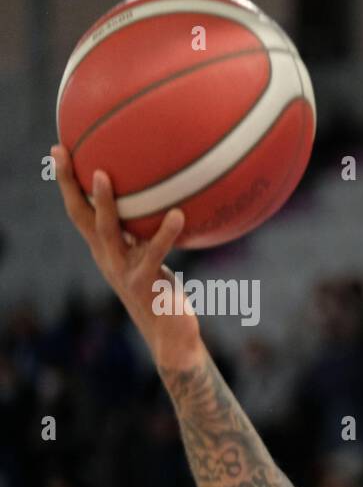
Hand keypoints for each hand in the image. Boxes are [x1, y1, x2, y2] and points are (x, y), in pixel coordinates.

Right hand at [51, 144, 200, 366]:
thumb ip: (145, 236)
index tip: (60, 152)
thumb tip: (157, 203)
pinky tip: (178, 214)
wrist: (169, 334)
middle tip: (63, 153)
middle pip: (81, 215)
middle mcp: (108, 257)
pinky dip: (166, 232)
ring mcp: (123, 270)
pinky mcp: (145, 281)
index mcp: (105, 250)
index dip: (67, 183)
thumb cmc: (162, 292)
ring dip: (104, 203)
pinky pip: (155, 251)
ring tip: (103, 174)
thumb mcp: (149, 260)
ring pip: (107, 230)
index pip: (80, 212)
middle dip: (69, 184)